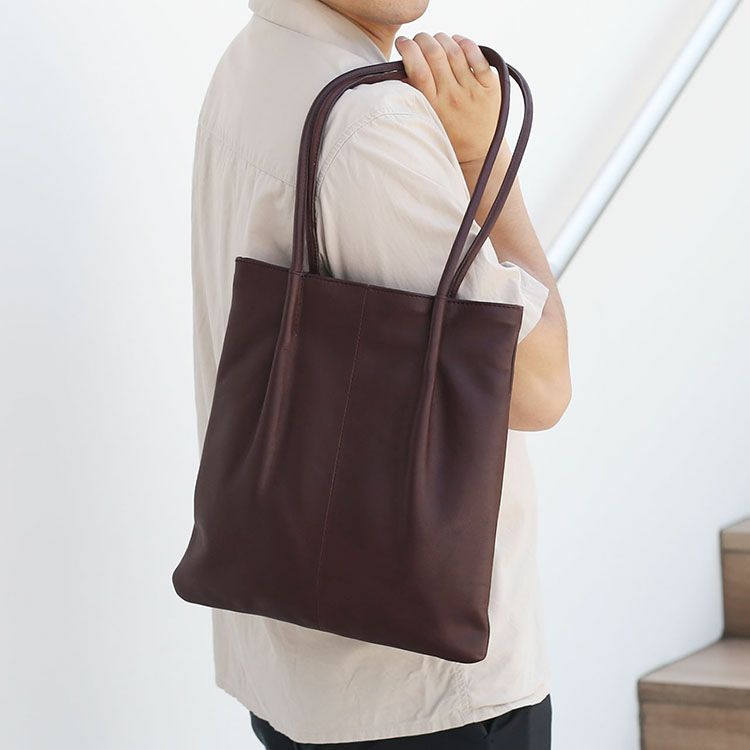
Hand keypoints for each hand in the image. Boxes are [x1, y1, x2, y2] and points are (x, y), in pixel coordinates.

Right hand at [394, 33, 500, 165]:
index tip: (403, 43)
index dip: (408, 48)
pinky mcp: (490, 86)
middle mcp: (453, 97)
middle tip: (418, 40)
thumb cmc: (448, 137)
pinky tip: (456, 42)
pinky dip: (465, 43)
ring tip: (435, 41)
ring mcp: (473, 90)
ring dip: (441, 39)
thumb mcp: (426, 121)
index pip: (417, 68)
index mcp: (434, 106)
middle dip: (423, 39)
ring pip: (454, 50)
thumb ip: (413, 98)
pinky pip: (478, 55)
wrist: (478, 153)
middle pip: (435, 53)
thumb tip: (399, 70)